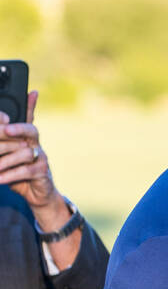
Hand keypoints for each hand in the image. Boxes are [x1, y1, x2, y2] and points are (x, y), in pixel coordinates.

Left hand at [0, 91, 64, 217]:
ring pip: (24, 153)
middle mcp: (35, 144)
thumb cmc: (18, 171)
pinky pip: (26, 171)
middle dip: (16, 129)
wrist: (36, 193)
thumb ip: (1, 141)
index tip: (30, 94)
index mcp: (26, 136)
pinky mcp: (42, 172)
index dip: (30, 105)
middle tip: (4, 130)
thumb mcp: (6, 155)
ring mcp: (41, 157)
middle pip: (30, 130)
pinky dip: (10, 175)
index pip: (28, 116)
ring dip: (4, 160)